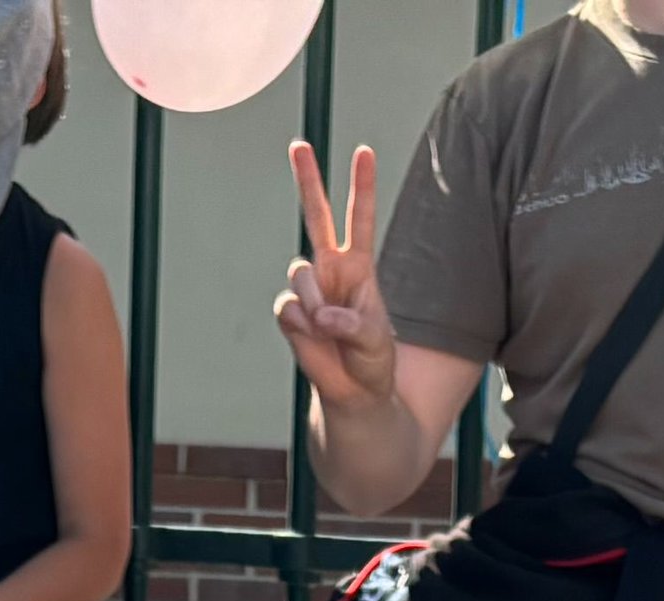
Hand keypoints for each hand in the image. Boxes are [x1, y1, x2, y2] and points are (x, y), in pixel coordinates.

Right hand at [277, 143, 402, 414]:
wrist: (354, 393)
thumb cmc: (372, 361)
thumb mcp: (375, 339)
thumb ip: (352, 323)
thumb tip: (319, 314)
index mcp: (358, 266)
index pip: (359, 218)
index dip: (362, 186)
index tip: (364, 151)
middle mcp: (330, 269)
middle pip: (316, 215)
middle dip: (308, 179)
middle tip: (298, 144)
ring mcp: (308, 289)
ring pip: (300, 273)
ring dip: (315, 300)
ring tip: (328, 328)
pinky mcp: (290, 313)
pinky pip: (288, 306)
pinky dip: (301, 324)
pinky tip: (312, 337)